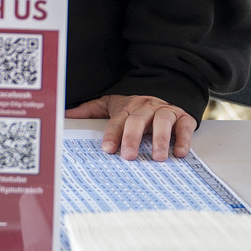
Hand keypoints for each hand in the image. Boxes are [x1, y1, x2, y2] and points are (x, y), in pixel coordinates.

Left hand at [64, 93, 195, 160]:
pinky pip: (184, 125)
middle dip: (133, 138)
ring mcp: (166, 111)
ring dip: (160, 139)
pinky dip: (184, 138)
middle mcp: (146, 107)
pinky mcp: (183, 117)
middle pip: (138, 120)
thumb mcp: (110, 105)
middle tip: (129, 156)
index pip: (118, 120)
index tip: (108, 149)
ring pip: (163, 120)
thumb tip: (65, 115)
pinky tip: (180, 152)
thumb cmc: (135, 108)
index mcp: (128, 106)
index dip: (113, 134)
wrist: (166, 92)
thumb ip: (90, 111)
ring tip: (158, 158)